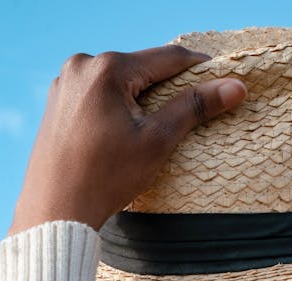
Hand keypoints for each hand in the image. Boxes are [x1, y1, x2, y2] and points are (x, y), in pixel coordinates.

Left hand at [8, 45, 245, 234]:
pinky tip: (123, 132)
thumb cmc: (105, 179)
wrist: (55, 211)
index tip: (221, 76)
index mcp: (107, 68)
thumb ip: (194, 108)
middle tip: (189, 108)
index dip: (198, 67)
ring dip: (139, 97)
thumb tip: (235, 87)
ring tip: (153, 126)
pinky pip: (97, 95)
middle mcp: (81, 66)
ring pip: (118, 82)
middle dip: (165, 86)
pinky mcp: (56, 103)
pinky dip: (116, 107)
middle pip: (140, 69)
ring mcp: (64, 83)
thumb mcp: (156, 142)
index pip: (166, 58)